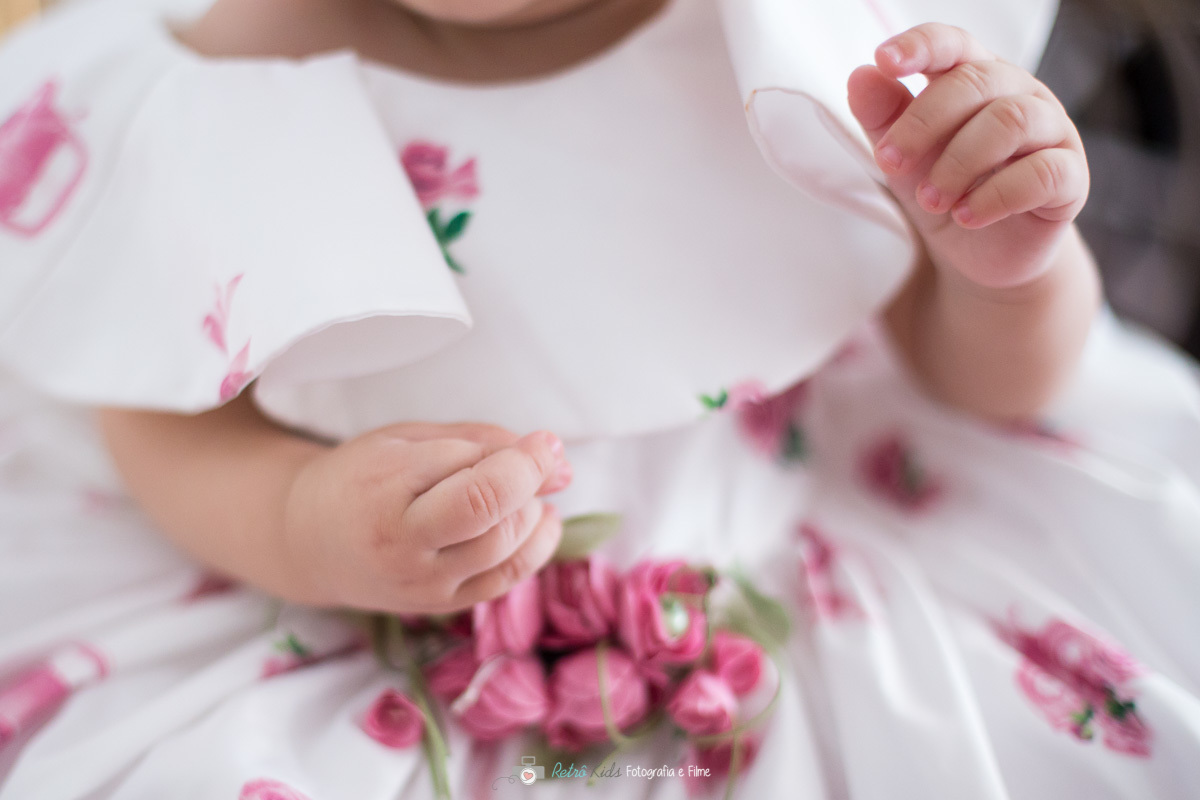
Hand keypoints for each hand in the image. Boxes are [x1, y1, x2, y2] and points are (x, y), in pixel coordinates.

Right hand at [283, 422, 571, 613]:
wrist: (311, 540)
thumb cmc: (364, 475)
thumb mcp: (410, 439)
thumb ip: (483, 442)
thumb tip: (561, 465)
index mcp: (386, 489)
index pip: (474, 478)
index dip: (524, 458)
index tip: (545, 441)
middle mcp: (403, 544)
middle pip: (490, 516)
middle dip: (531, 482)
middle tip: (539, 457)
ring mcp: (422, 583)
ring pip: (505, 548)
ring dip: (532, 511)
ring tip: (523, 488)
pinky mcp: (440, 605)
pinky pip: (505, 579)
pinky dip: (535, 547)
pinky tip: (537, 519)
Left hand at [848, 23, 1088, 288]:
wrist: (983, 254)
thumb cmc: (947, 192)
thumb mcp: (905, 160)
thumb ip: (884, 118)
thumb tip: (860, 75)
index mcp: (977, 79)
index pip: (954, 44)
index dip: (921, 45)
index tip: (884, 61)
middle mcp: (1020, 94)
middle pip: (977, 81)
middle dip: (924, 122)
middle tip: (891, 165)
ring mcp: (1052, 132)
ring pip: (1012, 120)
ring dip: (958, 163)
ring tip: (930, 200)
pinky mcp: (1070, 178)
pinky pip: (1043, 172)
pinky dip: (996, 196)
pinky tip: (966, 216)